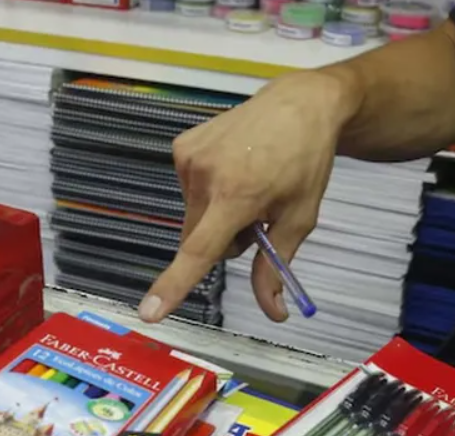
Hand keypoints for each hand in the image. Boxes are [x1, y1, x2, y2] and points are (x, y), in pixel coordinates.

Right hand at [140, 69, 360, 323]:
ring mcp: (189, 157)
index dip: (173, 285)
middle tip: (255, 217)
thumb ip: (275, 268)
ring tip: (245, 185)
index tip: (149, 312)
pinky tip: (231, 168)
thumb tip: (273, 313)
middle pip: (196, 241)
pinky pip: (188, 191)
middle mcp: (206, 176)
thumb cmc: (305, 162)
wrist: (299, 104)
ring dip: (214, 216)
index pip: (199, 251)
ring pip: (192, 218)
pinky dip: (207, 191)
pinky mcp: (181, 146)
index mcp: (238, 196)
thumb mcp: (299, 219)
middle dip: (220, 242)